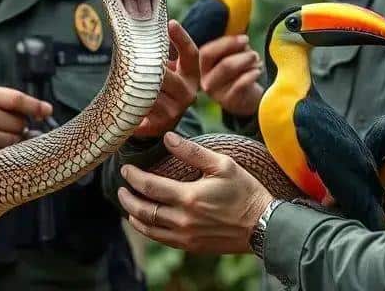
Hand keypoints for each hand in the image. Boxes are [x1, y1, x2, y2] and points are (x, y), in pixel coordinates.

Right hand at [0, 82, 52, 162]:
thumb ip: (4, 98)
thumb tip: (38, 110)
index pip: (17, 100)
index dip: (36, 106)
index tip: (47, 111)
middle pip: (19, 123)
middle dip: (21, 124)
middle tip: (10, 123)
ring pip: (14, 139)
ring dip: (15, 138)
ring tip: (1, 132)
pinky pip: (3, 152)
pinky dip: (5, 149)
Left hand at [117, 132, 273, 253]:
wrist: (263, 225)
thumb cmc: (245, 191)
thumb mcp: (223, 165)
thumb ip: (193, 151)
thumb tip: (168, 138)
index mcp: (189, 197)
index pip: (149, 186)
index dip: (133, 176)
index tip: (126, 169)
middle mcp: (183, 220)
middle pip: (143, 210)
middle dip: (127, 198)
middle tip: (121, 187)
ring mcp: (186, 236)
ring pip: (149, 228)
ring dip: (134, 215)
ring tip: (128, 204)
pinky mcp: (191, 246)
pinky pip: (161, 239)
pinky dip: (148, 230)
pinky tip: (145, 222)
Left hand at [134, 20, 199, 138]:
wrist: (156, 123)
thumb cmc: (158, 86)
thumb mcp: (166, 69)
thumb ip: (160, 53)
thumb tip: (142, 24)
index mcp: (191, 76)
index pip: (191, 54)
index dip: (182, 38)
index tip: (171, 23)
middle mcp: (187, 94)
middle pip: (165, 75)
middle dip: (148, 68)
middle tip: (132, 61)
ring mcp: (175, 112)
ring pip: (149, 92)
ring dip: (135, 86)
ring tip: (125, 83)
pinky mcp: (158, 126)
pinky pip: (139, 109)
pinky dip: (128, 104)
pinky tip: (122, 103)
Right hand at [199, 35, 263, 116]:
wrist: (245, 100)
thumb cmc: (238, 74)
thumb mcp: (232, 59)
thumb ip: (234, 48)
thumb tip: (242, 40)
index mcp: (203, 67)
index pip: (207, 53)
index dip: (226, 43)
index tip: (245, 39)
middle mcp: (206, 80)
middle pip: (223, 63)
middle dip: (243, 55)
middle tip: (255, 54)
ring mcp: (216, 93)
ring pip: (231, 71)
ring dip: (248, 63)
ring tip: (258, 62)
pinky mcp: (228, 101)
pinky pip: (240, 83)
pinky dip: (251, 74)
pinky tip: (257, 72)